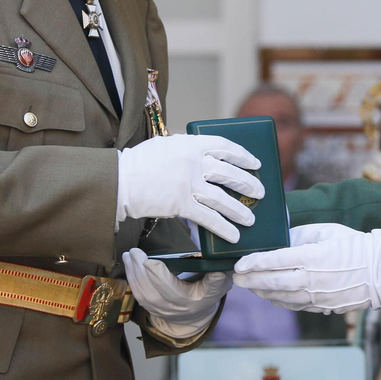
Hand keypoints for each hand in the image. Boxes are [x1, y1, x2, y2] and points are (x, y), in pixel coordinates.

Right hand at [115, 134, 263, 243]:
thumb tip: (205, 155)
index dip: (244, 156)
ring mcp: (189, 183)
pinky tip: (234, 235)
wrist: (120, 180)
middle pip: (230, 174)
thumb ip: (186, 149)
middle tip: (260, 193)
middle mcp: (194, 162)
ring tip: (251, 219)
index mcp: (191, 144)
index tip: (255, 164)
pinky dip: (224, 227)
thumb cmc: (140, 163)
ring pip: (224, 199)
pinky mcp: (181, 204)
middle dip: (248, 184)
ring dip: (240, 210)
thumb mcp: (165, 145)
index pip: (226, 147)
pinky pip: (209, 218)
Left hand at [122, 247, 229, 330]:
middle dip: (143, 271)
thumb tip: (219, 262)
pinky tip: (129, 266)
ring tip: (129, 256)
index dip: (162, 276)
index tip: (151, 262)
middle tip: (135, 252)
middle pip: (156, 292)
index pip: (177, 290)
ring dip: (134, 274)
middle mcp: (178, 309)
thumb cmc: (208, 292)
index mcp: (195, 300)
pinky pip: (139, 297)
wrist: (198, 314)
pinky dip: (132, 281)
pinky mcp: (153, 310)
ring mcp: (164, 311)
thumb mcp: (220, 283)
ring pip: (145, 294)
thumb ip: (218, 274)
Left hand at [234, 222, 380, 318]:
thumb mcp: (327, 231)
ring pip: (281, 298)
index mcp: (312, 257)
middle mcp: (311, 280)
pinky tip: (271, 295)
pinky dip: (279, 301)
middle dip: (250, 281)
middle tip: (236, 278)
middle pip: (272, 283)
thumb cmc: (355, 246)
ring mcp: (317, 297)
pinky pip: (295, 306)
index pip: (274, 261)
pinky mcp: (322, 307)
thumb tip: (278, 241)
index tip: (239, 264)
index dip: (253, 263)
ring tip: (250, 286)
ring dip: (262, 292)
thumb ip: (300, 235)